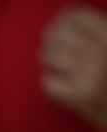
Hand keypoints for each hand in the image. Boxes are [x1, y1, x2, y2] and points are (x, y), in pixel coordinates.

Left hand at [43, 6, 106, 130]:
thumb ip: (96, 34)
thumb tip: (62, 20)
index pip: (76, 17)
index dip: (61, 21)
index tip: (55, 27)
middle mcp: (103, 51)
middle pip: (58, 35)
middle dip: (50, 42)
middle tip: (51, 50)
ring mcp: (92, 74)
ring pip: (50, 57)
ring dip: (48, 61)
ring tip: (54, 65)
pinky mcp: (81, 96)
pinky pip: (49, 83)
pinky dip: (50, 84)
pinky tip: (60, 85)